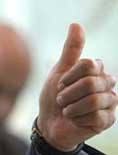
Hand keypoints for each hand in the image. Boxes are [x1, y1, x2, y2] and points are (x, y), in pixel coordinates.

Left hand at [38, 23, 116, 154]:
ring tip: (67, 111)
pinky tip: (76, 120)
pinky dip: (78, 119)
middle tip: (61, 101)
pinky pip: (95, 116)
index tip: (60, 85)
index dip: (69, 77)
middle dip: (67, 95)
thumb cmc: (53, 98)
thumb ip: (70, 51)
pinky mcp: (108, 120)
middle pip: (90, 82)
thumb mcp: (58, 73)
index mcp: (97, 71)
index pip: (88, 65)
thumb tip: (76, 25)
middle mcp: (108, 84)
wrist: (49, 125)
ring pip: (93, 100)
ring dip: (72, 108)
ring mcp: (110, 102)